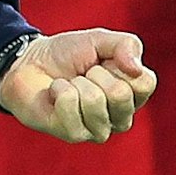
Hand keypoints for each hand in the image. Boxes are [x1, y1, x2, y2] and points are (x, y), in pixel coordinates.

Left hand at [0, 29, 157, 143]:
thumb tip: (135, 69)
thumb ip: (126, 45)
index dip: (120, 63)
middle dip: (96, 73)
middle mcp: (120, 117)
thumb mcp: (99, 39)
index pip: (145, 83)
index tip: (104, 61)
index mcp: (133, 95)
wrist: (29, 62)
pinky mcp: (74, 135)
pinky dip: (59, 89)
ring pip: (95, 101)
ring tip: (70, 84)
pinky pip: (70, 105)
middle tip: (83, 73)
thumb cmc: (67, 54)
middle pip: (121, 95)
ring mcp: (98, 130)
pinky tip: (56, 94)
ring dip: (76, 83)